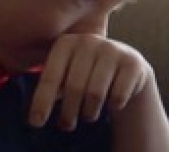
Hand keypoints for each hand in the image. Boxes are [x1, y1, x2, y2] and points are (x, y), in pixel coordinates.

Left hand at [27, 34, 151, 130]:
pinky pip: (118, 95)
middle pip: (74, 87)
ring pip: (95, 93)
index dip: (42, 102)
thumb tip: (37, 115)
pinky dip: (113, 106)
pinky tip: (112, 104)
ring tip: (88, 115)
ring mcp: (112, 49)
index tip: (36, 123)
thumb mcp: (66, 73)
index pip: (50, 77)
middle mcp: (88, 41)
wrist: (126, 65)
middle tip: (66, 126)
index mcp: (65, 43)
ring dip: (89, 112)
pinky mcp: (133, 62)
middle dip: (68, 112)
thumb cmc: (87, 72)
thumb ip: (52, 88)